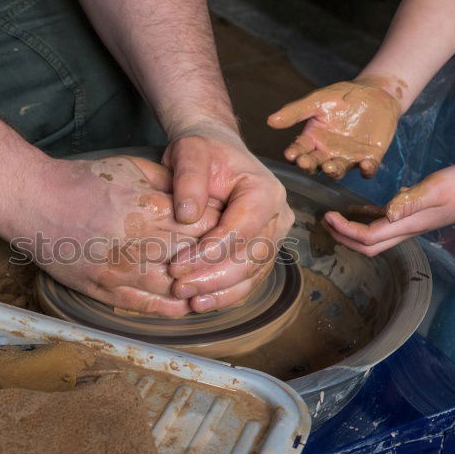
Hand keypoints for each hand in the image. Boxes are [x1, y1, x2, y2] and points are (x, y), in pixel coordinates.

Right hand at [20, 156, 220, 316]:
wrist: (34, 202)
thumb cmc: (84, 182)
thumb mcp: (132, 167)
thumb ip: (168, 182)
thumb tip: (202, 196)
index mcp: (148, 207)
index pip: (203, 223)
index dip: (221, 228)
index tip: (229, 229)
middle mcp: (138, 241)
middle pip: (194, 256)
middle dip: (215, 259)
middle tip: (229, 260)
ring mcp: (121, 269)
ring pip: (175, 287)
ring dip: (198, 289)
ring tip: (211, 286)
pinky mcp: (104, 288)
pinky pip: (146, 305)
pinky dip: (171, 308)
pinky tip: (185, 303)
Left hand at [162, 121, 294, 312]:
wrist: (213, 152)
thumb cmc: (202, 150)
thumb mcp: (190, 150)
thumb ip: (189, 177)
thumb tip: (187, 215)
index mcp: (265, 191)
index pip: (241, 230)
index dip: (209, 253)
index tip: (177, 266)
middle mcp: (277, 216)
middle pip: (250, 258)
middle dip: (213, 277)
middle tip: (179, 287)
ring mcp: (273, 237)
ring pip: (251, 274)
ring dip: (219, 291)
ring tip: (188, 300)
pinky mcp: (262, 251)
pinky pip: (248, 280)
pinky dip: (226, 294)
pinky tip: (201, 302)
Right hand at [267, 77, 402, 178]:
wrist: (376, 94)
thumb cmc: (343, 97)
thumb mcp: (318, 100)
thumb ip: (296, 111)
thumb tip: (270, 121)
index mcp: (313, 139)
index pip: (300, 150)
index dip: (294, 153)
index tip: (290, 154)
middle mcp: (328, 153)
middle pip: (315, 164)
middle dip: (309, 165)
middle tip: (305, 162)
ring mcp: (348, 158)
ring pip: (337, 171)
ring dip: (333, 171)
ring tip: (329, 167)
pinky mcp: (369, 159)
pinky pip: (367, 170)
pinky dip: (366, 170)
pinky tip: (365, 165)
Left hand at [322, 162, 454, 255]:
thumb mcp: (437, 187)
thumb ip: (411, 200)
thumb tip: (387, 213)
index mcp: (408, 224)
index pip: (368, 236)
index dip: (344, 230)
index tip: (328, 216)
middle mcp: (408, 229)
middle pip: (368, 245)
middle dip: (343, 237)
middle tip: (325, 222)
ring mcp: (413, 224)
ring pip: (377, 237)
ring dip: (353, 231)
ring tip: (335, 218)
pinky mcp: (418, 215)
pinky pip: (387, 223)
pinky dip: (369, 219)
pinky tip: (361, 209)